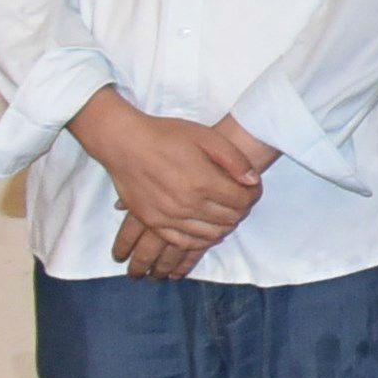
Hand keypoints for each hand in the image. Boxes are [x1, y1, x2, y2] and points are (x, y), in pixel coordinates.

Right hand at [72, 94, 262, 279]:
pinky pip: (184, 242)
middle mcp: (187, 204)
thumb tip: (253, 181)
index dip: (254, 195)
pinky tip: (207, 231)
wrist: (124, 143)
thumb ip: (234, 160)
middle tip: (240, 200)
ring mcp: (169, 216)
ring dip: (224, 226)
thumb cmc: (166, 135)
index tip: (252, 189)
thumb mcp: (206, 136)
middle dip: (242, 210)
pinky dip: (201, 240)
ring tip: (225, 213)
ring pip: (210, 235)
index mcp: (203, 181)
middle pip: (229, 219)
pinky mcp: (153, 222)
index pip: (243, 200)